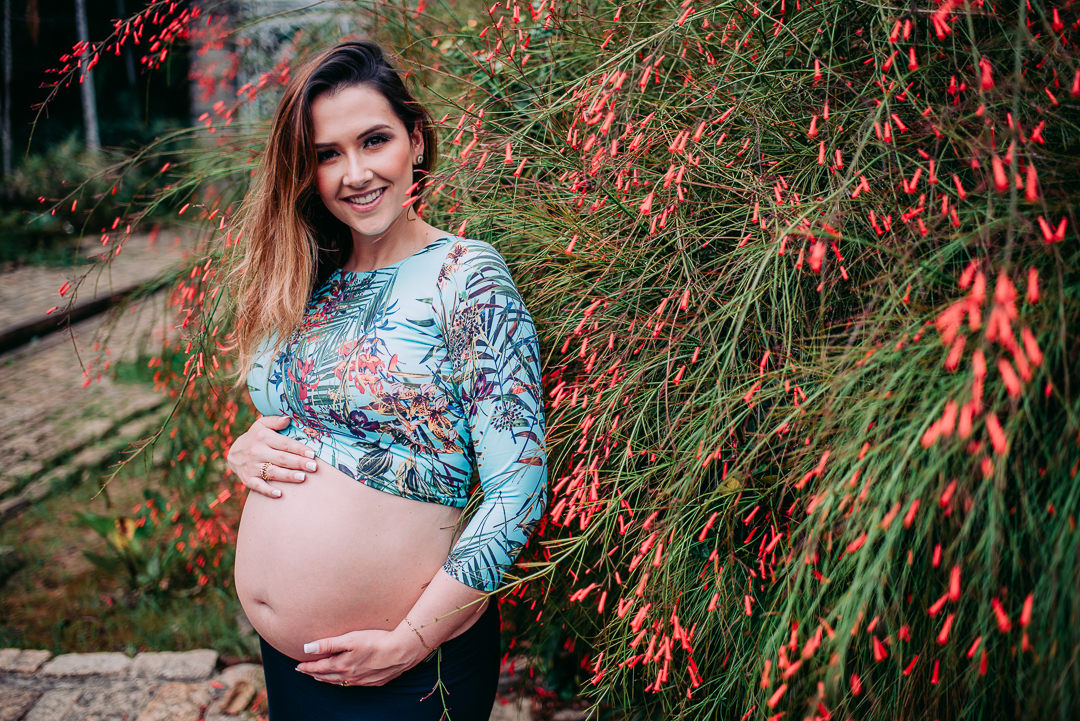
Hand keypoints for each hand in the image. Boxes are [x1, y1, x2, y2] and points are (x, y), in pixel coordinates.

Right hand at [225, 415, 317, 497]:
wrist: (233, 453)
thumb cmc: (255, 437)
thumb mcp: (261, 424)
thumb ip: (275, 421)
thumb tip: (289, 419)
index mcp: (262, 437)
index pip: (285, 443)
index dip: (299, 449)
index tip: (312, 454)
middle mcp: (257, 452)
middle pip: (282, 459)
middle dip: (299, 463)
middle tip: (314, 467)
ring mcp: (252, 467)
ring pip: (273, 472)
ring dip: (288, 476)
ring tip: (303, 478)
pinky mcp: (247, 479)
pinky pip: (258, 486)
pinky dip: (268, 491)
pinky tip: (280, 494)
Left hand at [296, 628, 428, 686]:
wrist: (401, 651)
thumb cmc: (376, 641)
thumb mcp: (350, 639)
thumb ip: (328, 644)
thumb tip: (306, 648)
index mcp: (342, 666)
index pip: (319, 668)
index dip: (307, 666)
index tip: (297, 665)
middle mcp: (350, 676)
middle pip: (327, 677)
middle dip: (314, 674)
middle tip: (305, 671)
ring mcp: (362, 681)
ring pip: (339, 682)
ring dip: (327, 679)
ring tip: (320, 677)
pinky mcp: (374, 681)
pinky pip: (353, 684)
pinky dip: (344, 682)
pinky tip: (345, 679)